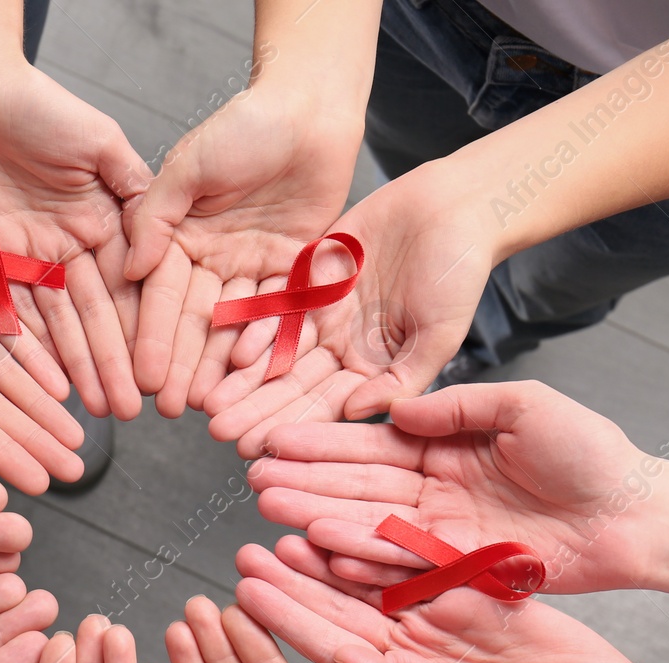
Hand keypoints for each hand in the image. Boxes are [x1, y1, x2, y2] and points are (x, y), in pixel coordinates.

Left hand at [0, 59, 149, 421]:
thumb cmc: (37, 104)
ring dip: (72, 370)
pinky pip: (7, 314)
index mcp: (104, 222)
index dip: (143, 332)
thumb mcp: (100, 142)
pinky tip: (44, 385)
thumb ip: (134, 191)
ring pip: (53, 326)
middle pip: (93, 318)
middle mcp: (70, 248)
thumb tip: (163, 244)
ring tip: (91, 411)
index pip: (129, 288)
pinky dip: (25, 350)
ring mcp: (29, 258)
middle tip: (128, 410)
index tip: (155, 372)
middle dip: (111, 365)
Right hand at [125, 82, 356, 414]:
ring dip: (223, 368)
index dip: (151, 336)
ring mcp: (254, 267)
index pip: (162, 295)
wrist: (311, 109)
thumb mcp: (188, 165)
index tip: (143, 376)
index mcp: (179, 235)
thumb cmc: (245, 124)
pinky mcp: (295, 269)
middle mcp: (213, 258)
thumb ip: (157, 217)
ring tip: (211, 406)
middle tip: (171, 408)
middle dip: (183, 365)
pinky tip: (260, 379)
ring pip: (237, 326)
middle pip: (197, 321)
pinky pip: (282, 313)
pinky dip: (271, 345)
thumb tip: (130, 270)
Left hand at [203, 169, 495, 454]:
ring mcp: (324, 312)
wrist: (452, 206)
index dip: (293, 427)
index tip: (258, 450)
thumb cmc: (459, 272)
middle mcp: (344, 345)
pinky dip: (253, 327)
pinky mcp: (310, 277)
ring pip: (276, 350)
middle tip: (217, 432)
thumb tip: (354, 413)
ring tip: (209, 401)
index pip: (326, 406)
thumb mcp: (439, 335)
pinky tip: (229, 350)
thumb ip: (399, 379)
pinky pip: (276, 305)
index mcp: (374, 367)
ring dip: (243, 377)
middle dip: (255, 410)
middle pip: (293, 383)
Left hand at [234, 538, 644, 662]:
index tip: (243, 593)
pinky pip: (421, 556)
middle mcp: (407, 647)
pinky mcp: (471, 586)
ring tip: (286, 526)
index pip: (326, 644)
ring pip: (371, 576)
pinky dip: (388, 538)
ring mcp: (437, 614)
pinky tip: (354, 517)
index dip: (285, 619)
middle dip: (292, 579)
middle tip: (247, 550)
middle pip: (337, 605)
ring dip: (330, 553)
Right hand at [250, 381, 667, 593]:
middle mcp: (436, 489)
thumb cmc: (593, 452)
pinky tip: (321, 549)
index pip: (371, 440)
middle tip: (254, 477)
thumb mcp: (525, 406)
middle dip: (306, 480)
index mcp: (447, 444)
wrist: (637, 515)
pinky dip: (362, 557)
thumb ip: (459, 405)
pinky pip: (401, 562)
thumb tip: (395, 407)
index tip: (276, 438)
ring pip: (370, 523)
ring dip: (319, 518)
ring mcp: (444, 530)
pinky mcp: (459, 568)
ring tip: (271, 512)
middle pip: (359, 484)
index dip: (323, 440)